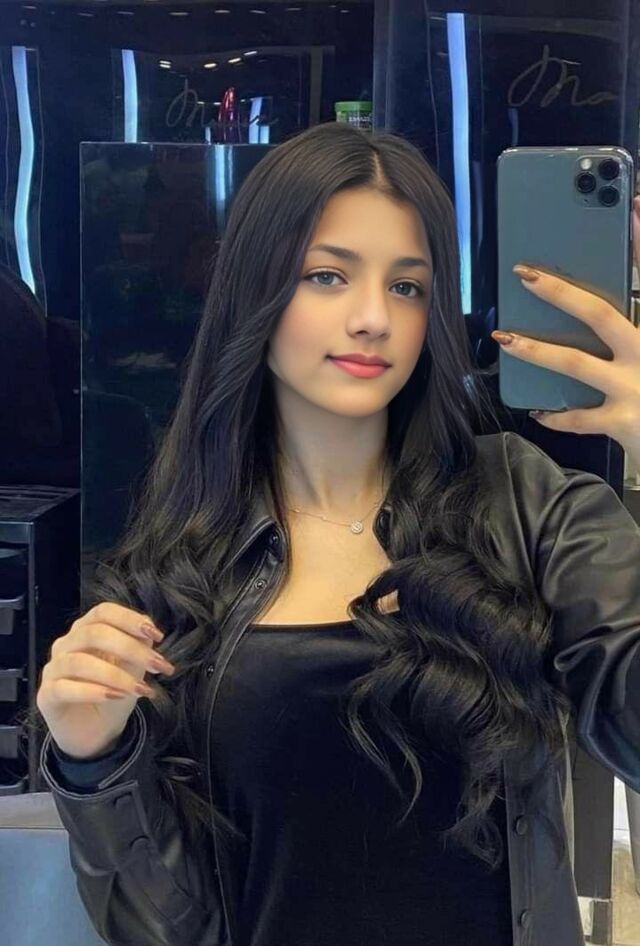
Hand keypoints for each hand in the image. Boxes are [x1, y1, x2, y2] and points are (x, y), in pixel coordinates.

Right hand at [36, 602, 174, 758]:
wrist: (98, 732)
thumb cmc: (115, 693)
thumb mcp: (133, 667)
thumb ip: (139, 645)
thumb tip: (149, 628)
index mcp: (86, 630)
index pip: (103, 612)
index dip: (130, 619)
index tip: (157, 636)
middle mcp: (66, 644)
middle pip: (94, 633)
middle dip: (131, 649)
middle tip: (157, 665)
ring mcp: (53, 669)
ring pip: (79, 662)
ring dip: (115, 675)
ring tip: (140, 689)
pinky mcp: (46, 695)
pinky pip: (64, 688)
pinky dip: (93, 692)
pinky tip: (116, 697)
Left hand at [491, 195, 639, 455]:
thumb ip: (632, 325)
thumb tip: (604, 296)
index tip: (632, 205)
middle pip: (600, 314)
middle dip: (559, 292)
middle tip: (524, 273)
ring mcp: (636, 386)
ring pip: (576, 363)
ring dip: (536, 350)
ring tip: (506, 338)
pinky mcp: (624, 420)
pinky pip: (578, 416)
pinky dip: (555, 414)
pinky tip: (537, 410)